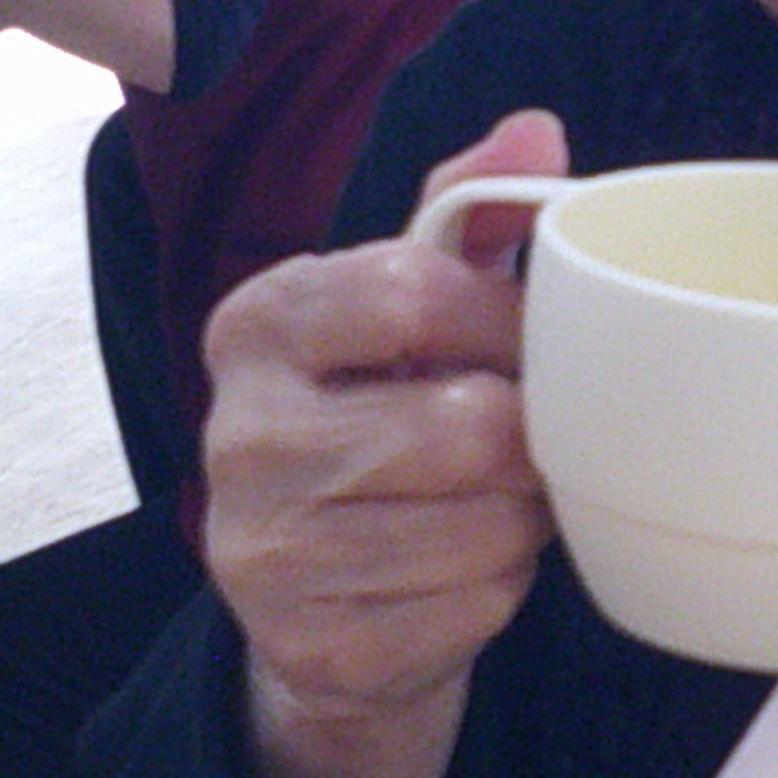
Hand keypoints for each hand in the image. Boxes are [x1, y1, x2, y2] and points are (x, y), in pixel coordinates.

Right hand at [203, 111, 573, 777]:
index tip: (529, 342)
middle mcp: (240, 434)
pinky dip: (499, 592)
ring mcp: (263, 550)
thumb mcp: (410, 311)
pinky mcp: (311, 646)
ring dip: (521, 519)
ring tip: (495, 504)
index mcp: (258, 323)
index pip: (415, 291)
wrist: (318, 603)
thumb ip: (469, 215)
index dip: (507, 321)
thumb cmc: (383, 422)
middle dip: (529, 439)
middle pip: (467, 425)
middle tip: (526, 441)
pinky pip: (473, 608)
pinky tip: (463, 572)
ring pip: (482, 525)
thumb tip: (538, 131)